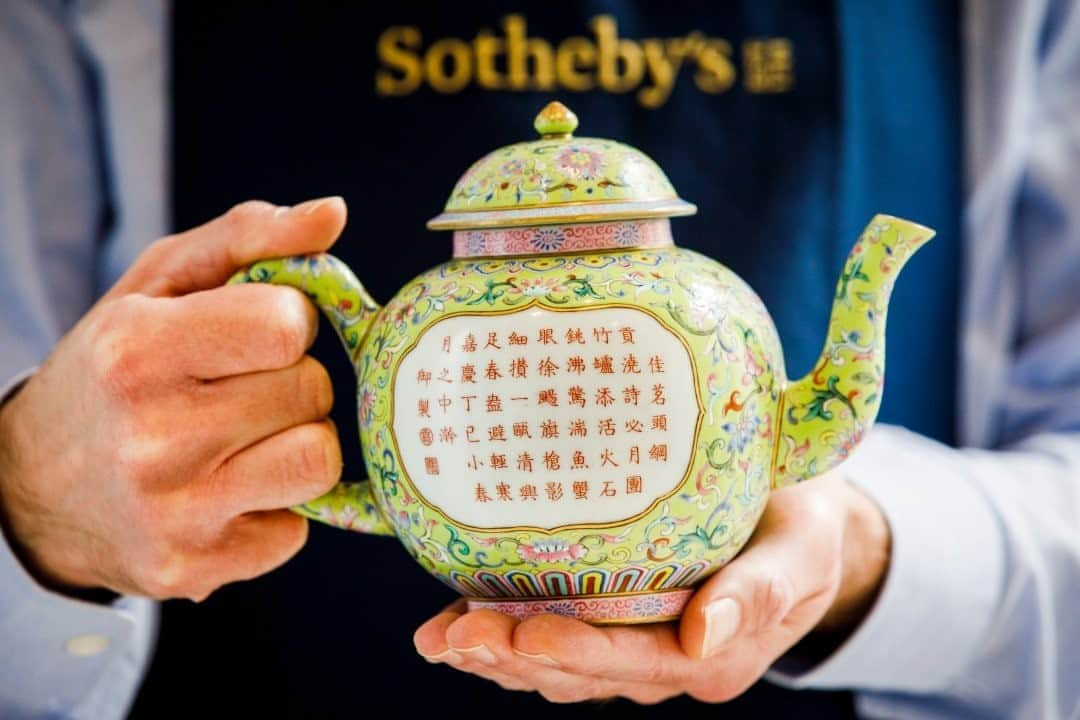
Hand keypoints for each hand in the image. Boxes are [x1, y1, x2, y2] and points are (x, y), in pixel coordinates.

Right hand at [0, 197, 346, 600]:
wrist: (30, 487)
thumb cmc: (115, 367)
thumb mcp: (160, 284)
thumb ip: (250, 238)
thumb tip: (333, 214)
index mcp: (136, 349)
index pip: (289, 326)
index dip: (287, 324)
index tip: (254, 334)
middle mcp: (151, 435)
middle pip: (312, 392)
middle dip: (292, 381)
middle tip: (239, 388)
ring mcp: (174, 512)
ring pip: (320, 460)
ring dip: (298, 442)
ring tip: (247, 438)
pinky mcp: (194, 570)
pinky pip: (298, 529)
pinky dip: (275, 506)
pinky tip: (227, 490)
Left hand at [413, 472, 889, 702]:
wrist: (797, 525)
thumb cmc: (801, 529)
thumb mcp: (801, 552)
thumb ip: (761, 592)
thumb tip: (705, 636)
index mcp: (714, 658)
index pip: (634, 662)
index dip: (575, 652)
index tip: (519, 633)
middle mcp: (668, 665)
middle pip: (582, 672)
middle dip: (513, 658)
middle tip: (453, 635)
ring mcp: (638, 650)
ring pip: (558, 667)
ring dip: (495, 657)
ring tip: (437, 638)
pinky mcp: (617, 627)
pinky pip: (555, 645)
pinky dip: (503, 638)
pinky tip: (452, 625)